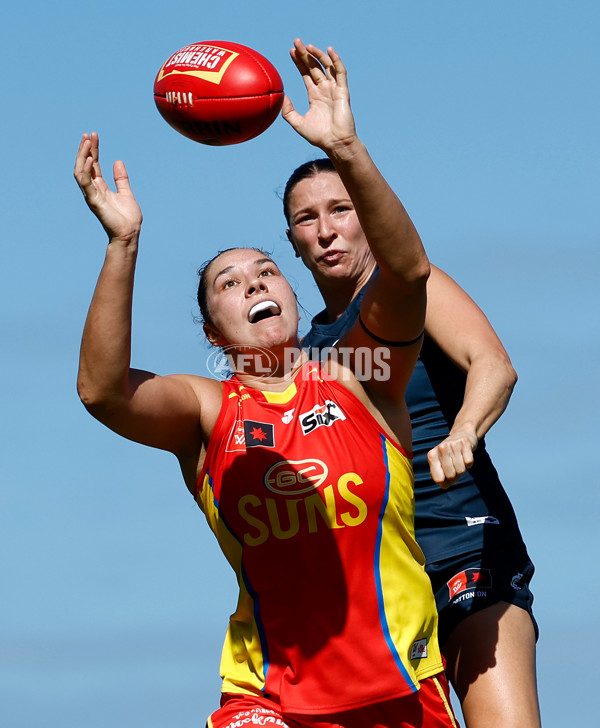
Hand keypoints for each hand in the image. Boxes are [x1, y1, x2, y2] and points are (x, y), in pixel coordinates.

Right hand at [74, 132, 142, 241]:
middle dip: (85, 149)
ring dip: (82, 156)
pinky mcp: (93, 201)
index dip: (93, 150)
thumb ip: (121, 179)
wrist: (130, 234)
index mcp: (100, 187)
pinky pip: (86, 183)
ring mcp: (92, 195)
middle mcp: (93, 190)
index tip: (94, 135)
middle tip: (87, 134)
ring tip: (87, 142)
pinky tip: (91, 158)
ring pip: (81, 171)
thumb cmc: (128, 218)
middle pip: (85, 165)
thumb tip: (118, 161)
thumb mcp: (126, 193)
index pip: (93, 165)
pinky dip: (87, 170)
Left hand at [281, 39, 356, 153]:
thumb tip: (282, 97)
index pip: (306, 74)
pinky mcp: (343, 91)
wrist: (335, 143)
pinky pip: (340, 72)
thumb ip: (288, 111)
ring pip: (326, 66)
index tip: (291, 52)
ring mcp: (334, 89)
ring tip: (307, 45)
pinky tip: (329, 50)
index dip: (299, 62)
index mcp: (315, 96)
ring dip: (318, 54)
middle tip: (296, 41)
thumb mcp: (298, 123)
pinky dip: (336, 61)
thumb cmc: (319, 136)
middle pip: (314, 67)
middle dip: (305, 54)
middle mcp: (324, 90)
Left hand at [427, 429, 477, 488]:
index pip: (438, 479)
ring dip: (462, 468)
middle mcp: (441, 449)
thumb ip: (439, 476)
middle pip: (450, 476)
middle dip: (455, 476)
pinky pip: (469, 463)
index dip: (445, 483)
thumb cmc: (449, 454)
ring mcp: (453, 445)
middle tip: (454, 467)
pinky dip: (469, 463)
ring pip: (461, 471)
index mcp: (431, 456)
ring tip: (459, 460)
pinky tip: (465, 456)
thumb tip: (444, 485)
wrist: (461, 434)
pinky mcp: (465, 443)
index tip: (447, 477)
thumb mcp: (439, 463)